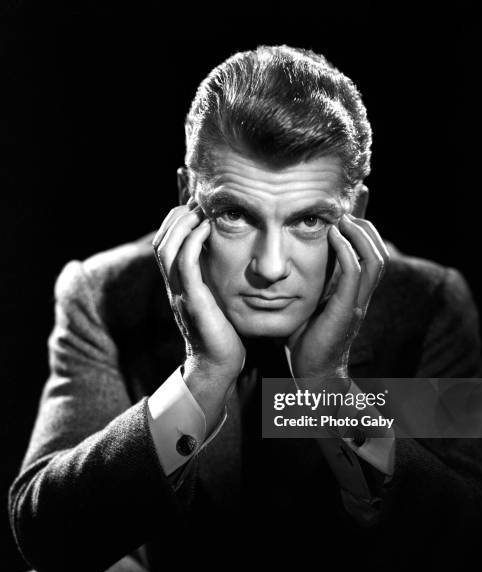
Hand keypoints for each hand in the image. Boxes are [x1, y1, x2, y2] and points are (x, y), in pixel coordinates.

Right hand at [152, 201, 245, 430]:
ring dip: (182, 223)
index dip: (176, 220)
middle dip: (177, 215)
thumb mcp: (216, 300)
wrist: (219, 367)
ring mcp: (180, 293)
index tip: (196, 204)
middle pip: (161, 240)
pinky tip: (207, 227)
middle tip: (199, 200)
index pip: (166, 242)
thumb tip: (224, 257)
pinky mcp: (192, 302)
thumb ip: (213, 279)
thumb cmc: (223, 332)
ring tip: (201, 207)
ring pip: (167, 248)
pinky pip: (185, 265)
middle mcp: (173, 286)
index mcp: (178, 284)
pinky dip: (192, 241)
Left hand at [287, 213, 388, 379]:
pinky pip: (355, 274)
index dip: (366, 230)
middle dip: (367, 227)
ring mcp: (357, 303)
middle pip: (379, 253)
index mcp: (354, 294)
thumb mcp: (308, 306)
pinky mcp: (347, 310)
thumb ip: (309, 286)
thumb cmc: (306, 341)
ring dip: (361, 235)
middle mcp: (361, 296)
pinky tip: (334, 236)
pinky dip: (347, 251)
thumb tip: (289, 266)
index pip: (367, 255)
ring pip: (375, 260)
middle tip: (349, 209)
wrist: (313, 373)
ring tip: (344, 218)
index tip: (358, 204)